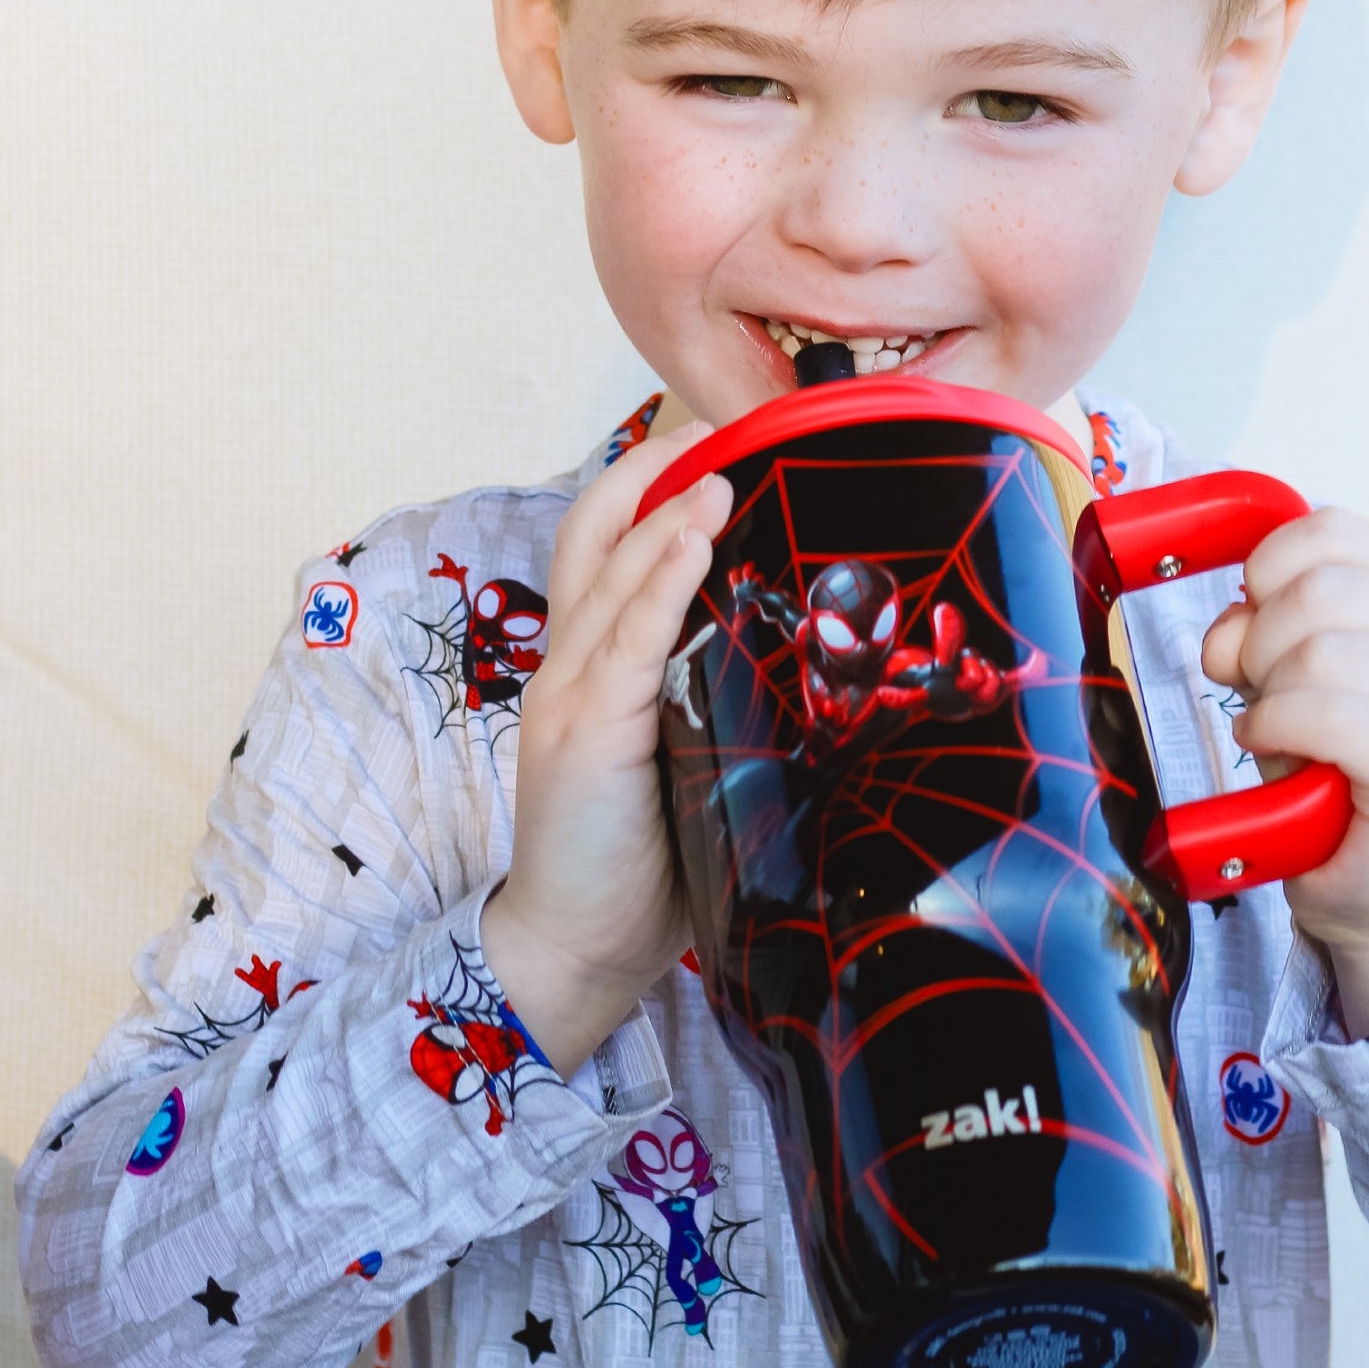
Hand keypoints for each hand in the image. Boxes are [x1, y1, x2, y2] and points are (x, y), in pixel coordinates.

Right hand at [481, 423, 731, 1074]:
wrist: (577, 946)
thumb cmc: (642, 857)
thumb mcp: (678, 753)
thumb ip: (709, 694)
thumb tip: (800, 653)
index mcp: (590, 666)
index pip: (606, 545)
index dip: (650, 485)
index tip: (713, 440)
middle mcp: (569, 664)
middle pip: (594, 531)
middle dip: (651, 468)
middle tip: (718, 421)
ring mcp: (569, 696)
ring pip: (610, 575)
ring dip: (666, 510)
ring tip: (719, 460)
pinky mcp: (586, 735)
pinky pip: (625, 640)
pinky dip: (659, 581)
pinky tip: (696, 537)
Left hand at [1199, 506, 1368, 1038]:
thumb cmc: (1339, 775)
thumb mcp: (1294, 678)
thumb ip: (1262, 628)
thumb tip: (1225, 629)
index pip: (1332, 531)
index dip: (1263, 573)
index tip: (1251, 628)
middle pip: (1317, 588)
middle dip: (1257, 641)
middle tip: (1255, 692)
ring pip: (1317, 649)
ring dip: (1265, 695)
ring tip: (1274, 731)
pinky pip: (1327, 714)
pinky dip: (1276, 729)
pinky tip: (1273, 751)